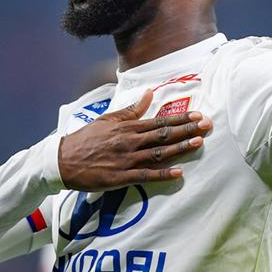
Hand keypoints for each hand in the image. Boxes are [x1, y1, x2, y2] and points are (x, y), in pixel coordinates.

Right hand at [58, 89, 211, 190]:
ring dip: (179, 148)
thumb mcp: (108, 119)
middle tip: (207, 126)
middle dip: (187, 130)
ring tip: (198, 143)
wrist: (63, 160)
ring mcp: (126, 159)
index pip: (159, 121)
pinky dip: (163, 174)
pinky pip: (145, 175)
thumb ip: (131, 109)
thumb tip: (148, 94)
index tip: (198, 115)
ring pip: (158, 153)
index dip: (180, 118)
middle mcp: (130, 141)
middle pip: (163, 135)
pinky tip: (178, 173)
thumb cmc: (86, 138)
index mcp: (127, 127)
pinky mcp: (121, 177)